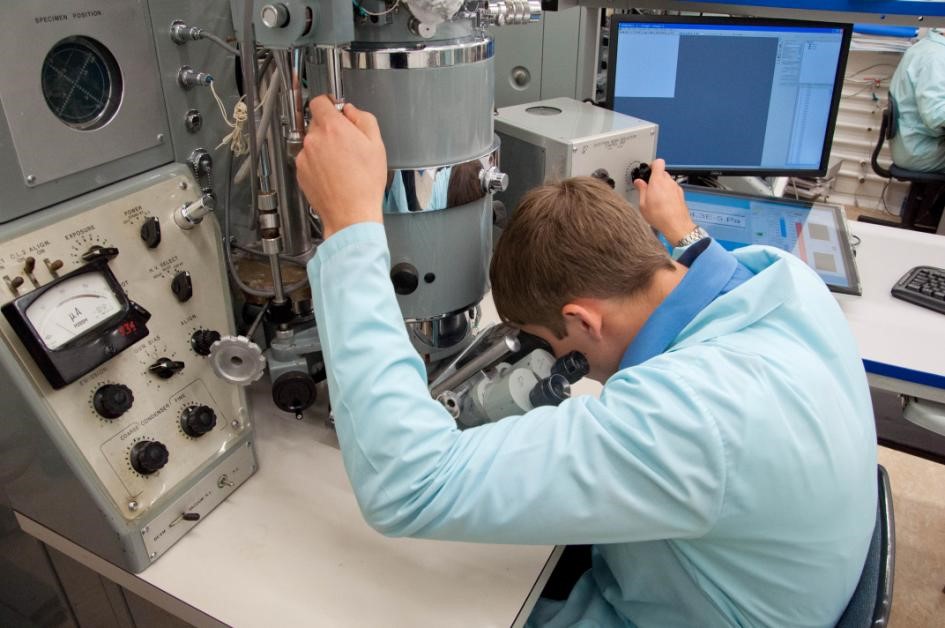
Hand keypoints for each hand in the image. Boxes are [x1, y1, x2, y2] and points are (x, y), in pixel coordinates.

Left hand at [295, 96, 387, 238]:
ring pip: (313, 143)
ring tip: (342, 165)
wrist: (351, 213)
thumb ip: (363, 118)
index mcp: (332, 128)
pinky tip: (333, 175)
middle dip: (330, 129)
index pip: (319, 101)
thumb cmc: (365, 183)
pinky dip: (318, 164)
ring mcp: (304, 156)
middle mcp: (314, 139)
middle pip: (317, 123)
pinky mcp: (300, 172)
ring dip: (324, 148)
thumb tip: (351, 111)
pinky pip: (308, 160)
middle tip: (347, 144)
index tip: (335, 110)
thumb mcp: (376, 144)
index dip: (329, 104)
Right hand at [632, 159, 695, 245]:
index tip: (647, 171)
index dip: (652, 165)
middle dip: (655, 178)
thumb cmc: (660, 216)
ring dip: (662, 186)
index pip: (658, 162)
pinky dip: (668, 192)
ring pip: (668, 181)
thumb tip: (639, 183)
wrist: (676, 225)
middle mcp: (668, 182)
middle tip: (648, 188)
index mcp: (657, 181)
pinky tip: (663, 203)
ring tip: (655, 198)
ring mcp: (676, 188)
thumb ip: (641, 190)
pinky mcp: (681, 194)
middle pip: (662, 172)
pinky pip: (672, 189)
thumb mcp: (643, 204)